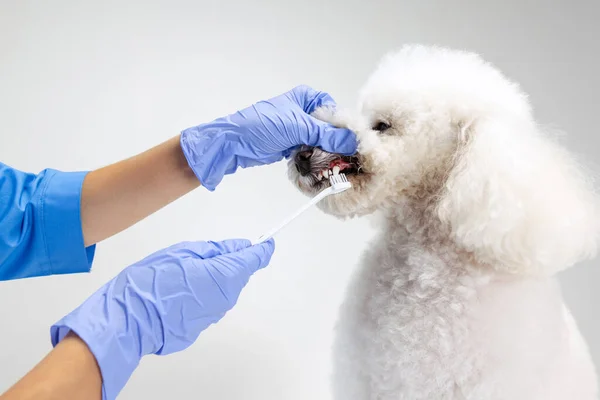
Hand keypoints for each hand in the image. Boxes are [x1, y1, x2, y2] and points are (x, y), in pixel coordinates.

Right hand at [50, 239, 273, 399]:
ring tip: (179, 274)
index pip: (256, 259)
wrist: (128, 320)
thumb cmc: (152, 281)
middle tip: (198, 255)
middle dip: (226, 262)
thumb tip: (240, 247)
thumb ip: (217, 250)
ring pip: (220, 290)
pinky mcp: (199, 327)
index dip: (262, 248)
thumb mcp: (184, 252)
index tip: (265, 241)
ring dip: (209, 279)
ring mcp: (213, 316)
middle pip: (237, 274)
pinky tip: (175, 292)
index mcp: (225, 276)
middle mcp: (225, 299)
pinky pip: (205, 304)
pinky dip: (197, 295)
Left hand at [180, 85, 356, 189]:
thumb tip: (351, 140)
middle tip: (345, 157)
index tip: (354, 142)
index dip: (344, 127)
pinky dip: (315, 159)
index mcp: (307, 97)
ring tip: (332, 164)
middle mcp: (305, 112)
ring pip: (321, 142)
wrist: (235, 143)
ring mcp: (299, 129)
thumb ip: (326, 134)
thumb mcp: (297, 127)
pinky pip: (311, 152)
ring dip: (325, 153)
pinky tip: (320, 167)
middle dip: (335, 143)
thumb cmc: (261, 125)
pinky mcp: (293, 145)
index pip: (335, 112)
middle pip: (330, 129)